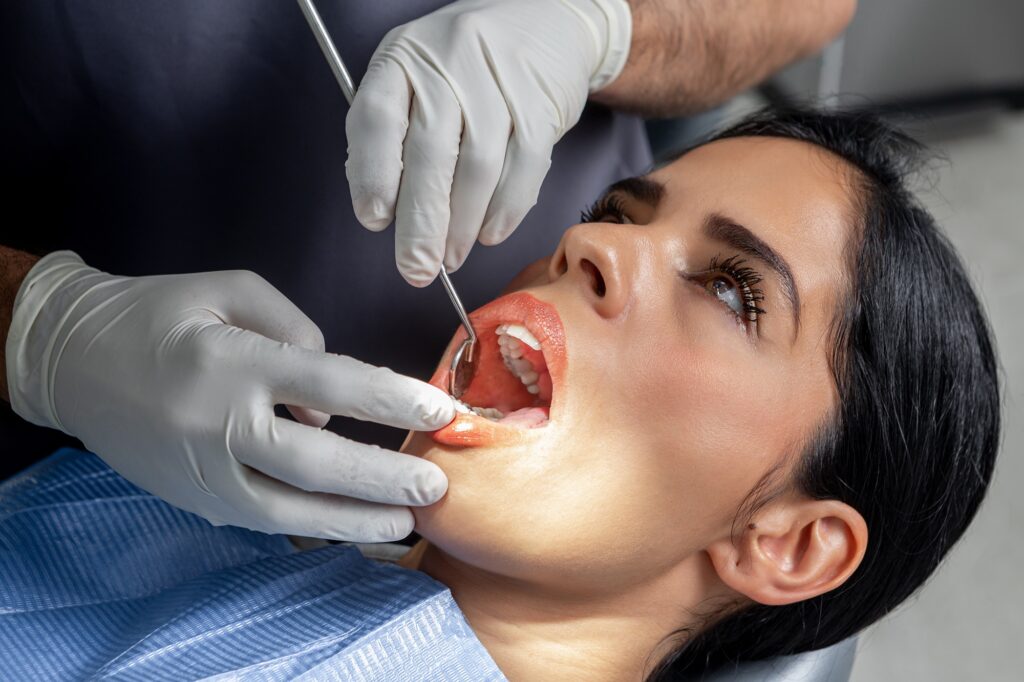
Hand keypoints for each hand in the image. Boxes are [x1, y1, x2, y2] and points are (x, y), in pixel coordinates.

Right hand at [6, 252, 454, 541]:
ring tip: (406, 522)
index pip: (328, 384)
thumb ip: (295, 327)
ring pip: (290, 508)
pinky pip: (265, 519)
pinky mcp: (195, 498)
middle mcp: (217, 425)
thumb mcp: (228, 288)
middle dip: (383, 477)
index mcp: (231, 362)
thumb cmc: (159, 314)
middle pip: (316, 463)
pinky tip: (354, 526)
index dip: (390, 400)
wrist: (72, 360)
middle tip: (436, 486)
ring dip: (355, 519)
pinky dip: (315, 525)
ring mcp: (203, 472)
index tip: (438, 410)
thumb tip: (333, 399)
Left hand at [346, 0, 631, 285]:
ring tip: (452, 257)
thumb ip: (392, 138)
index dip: (373, 175)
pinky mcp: (540, 102)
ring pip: (479, 166)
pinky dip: (506, 210)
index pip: (377, 118)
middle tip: (416, 269)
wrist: (543, 23)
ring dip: (463, 225)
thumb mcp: (413, 83)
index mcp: (402, 59)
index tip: (374, 221)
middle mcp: (447, 63)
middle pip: (431, 153)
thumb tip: (382, 214)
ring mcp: (498, 81)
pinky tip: (490, 233)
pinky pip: (524, 167)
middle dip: (422, 223)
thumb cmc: (462, 70)